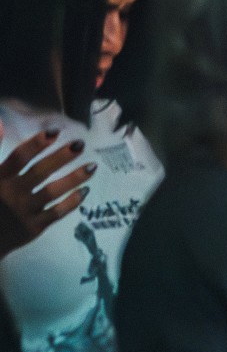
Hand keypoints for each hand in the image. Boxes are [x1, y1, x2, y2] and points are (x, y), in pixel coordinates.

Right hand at [0, 130, 91, 258]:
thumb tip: (2, 124)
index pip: (19, 158)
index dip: (37, 144)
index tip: (55, 131)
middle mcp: (11, 194)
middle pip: (40, 172)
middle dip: (61, 157)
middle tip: (80, 144)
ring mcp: (24, 211)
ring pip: (53, 191)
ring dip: (75, 178)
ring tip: (92, 166)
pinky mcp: (33, 227)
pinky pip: (57, 212)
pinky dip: (72, 201)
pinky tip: (85, 190)